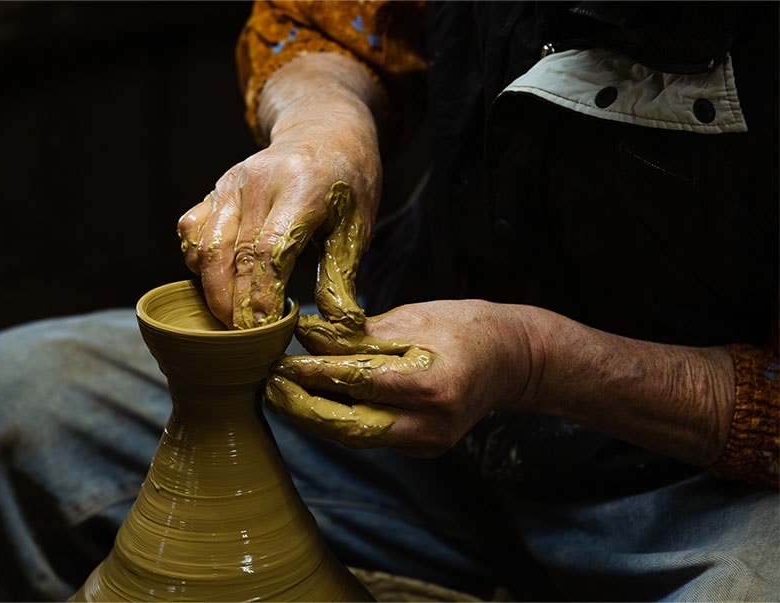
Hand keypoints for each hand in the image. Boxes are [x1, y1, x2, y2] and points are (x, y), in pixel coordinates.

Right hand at [177, 53, 381, 328]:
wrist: (325, 131)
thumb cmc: (348, 184)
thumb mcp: (358, 227)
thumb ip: (341, 276)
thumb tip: (337, 325)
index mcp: (302, 188)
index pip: (268, 252)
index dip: (260, 296)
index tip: (262, 332)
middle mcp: (259, 181)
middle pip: (231, 253)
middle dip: (232, 304)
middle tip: (242, 341)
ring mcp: (232, 182)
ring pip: (205, 245)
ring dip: (211, 289)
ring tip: (229, 322)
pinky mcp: (217, 188)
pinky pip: (192, 229)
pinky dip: (197, 261)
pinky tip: (215, 283)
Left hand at [267, 299, 536, 455]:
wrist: (514, 362)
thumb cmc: (468, 329)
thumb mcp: (415, 318)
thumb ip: (361, 334)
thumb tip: (308, 336)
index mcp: (435, 387)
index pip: (363, 384)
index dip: (317, 376)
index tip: (282, 363)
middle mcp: (431, 426)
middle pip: (351, 428)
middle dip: (303, 410)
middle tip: (270, 386)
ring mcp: (427, 443)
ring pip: (356, 437)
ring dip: (314, 417)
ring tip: (280, 393)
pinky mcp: (421, 447)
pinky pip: (370, 435)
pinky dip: (338, 419)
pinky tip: (311, 401)